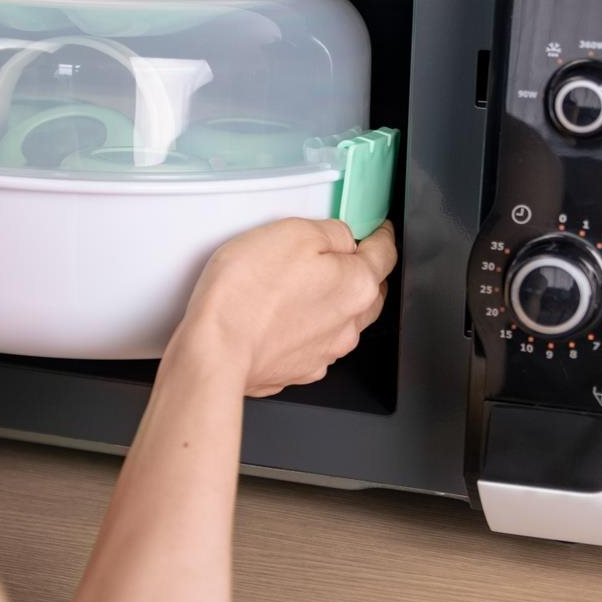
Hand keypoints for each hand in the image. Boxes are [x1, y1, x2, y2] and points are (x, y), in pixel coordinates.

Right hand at [169, 219, 396, 396]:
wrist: (216, 351)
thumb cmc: (248, 290)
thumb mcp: (293, 231)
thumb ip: (332, 232)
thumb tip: (344, 240)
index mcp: (357, 285)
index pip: (385, 254)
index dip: (381, 235)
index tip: (378, 229)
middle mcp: (349, 324)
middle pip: (369, 292)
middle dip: (361, 273)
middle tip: (339, 256)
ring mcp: (325, 353)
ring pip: (342, 321)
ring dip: (332, 304)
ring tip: (300, 288)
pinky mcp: (298, 371)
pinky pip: (312, 344)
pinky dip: (305, 329)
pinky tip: (280, 318)